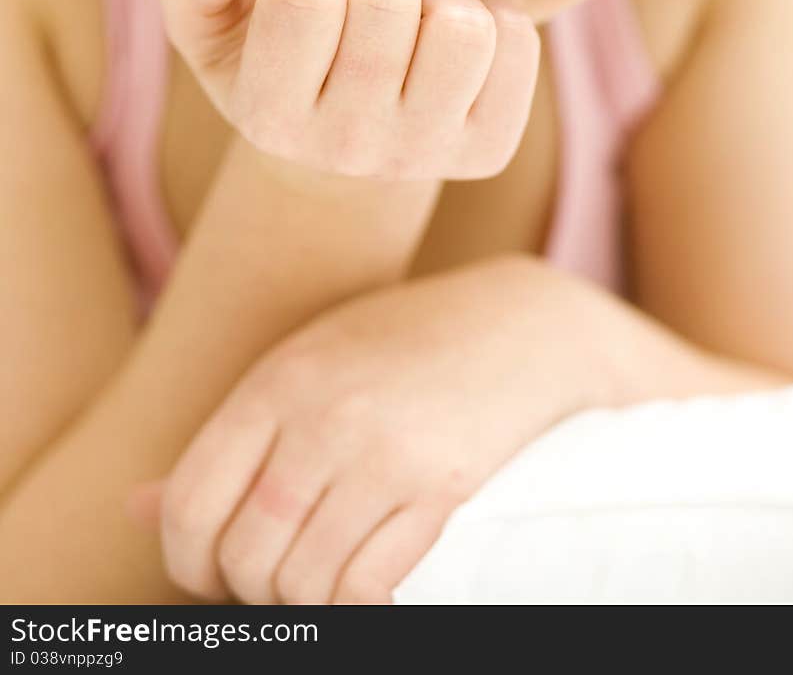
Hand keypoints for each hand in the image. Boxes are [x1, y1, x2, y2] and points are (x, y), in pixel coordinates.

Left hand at [128, 256, 576, 604]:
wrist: (522, 324)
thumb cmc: (401, 343)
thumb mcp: (308, 364)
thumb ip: (231, 439)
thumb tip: (136, 509)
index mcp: (279, 380)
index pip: (192, 503)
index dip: (185, 560)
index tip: (210, 568)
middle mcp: (324, 418)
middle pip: (245, 558)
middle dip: (250, 588)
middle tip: (274, 574)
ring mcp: (386, 457)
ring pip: (305, 586)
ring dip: (305, 600)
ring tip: (319, 571)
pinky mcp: (443, 493)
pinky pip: (368, 590)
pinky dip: (356, 601)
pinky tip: (363, 575)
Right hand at [154, 0, 539, 181]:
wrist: (346, 153)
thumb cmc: (276, 63)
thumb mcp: (211, 28)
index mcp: (270, 115)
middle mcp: (347, 148)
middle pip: (388, 0)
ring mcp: (425, 153)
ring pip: (463, 27)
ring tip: (414, 16)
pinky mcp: (491, 149)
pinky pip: (517, 42)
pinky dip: (493, 16)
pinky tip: (452, 38)